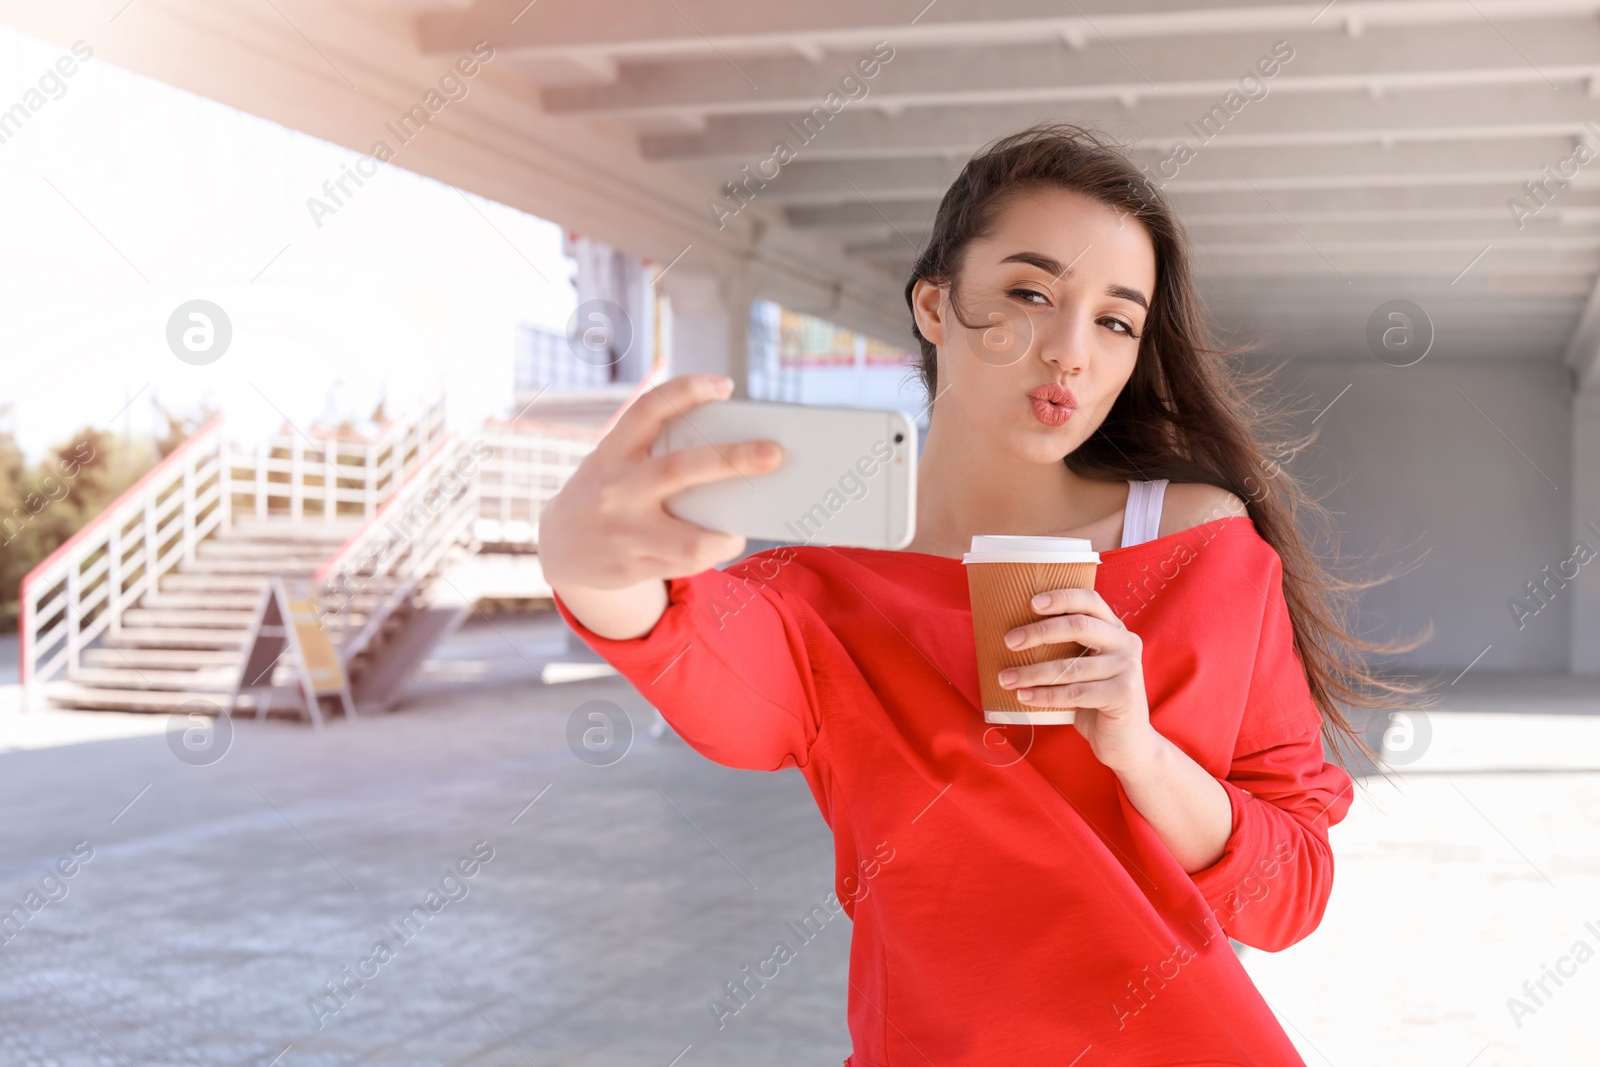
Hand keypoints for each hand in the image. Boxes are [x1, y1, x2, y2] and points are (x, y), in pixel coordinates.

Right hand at [537, 373, 784, 591]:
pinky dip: (711, 552)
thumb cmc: (608, 492)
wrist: (560, 546)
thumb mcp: (617, 463)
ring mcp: (622, 531)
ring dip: (727, 533)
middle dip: (733, 460)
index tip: (725, 385)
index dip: (687, 391)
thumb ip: (657, 457)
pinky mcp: (630, 566)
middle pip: (682, 469)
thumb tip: (733, 459)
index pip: (649, 409)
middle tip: (774, 453)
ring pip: (690, 538)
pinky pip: (685, 563)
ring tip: (744, 524)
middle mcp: (616, 488)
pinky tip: (720, 543)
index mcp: (613, 451)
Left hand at [995, 587, 1160, 774]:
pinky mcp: (1123, 695)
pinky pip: (1074, 693)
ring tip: (1005, 678)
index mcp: (1117, 630)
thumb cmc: (1096, 703)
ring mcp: (1128, 669)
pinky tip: (1023, 696)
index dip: (1061, 598)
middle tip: (1009, 641)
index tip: (1031, 602)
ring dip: (1031, 672)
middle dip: (1038, 632)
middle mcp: (1126, 644)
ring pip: (1070, 666)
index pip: (1090, 601)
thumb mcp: (1086, 669)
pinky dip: (1044, 695)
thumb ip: (1068, 650)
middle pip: (1078, 626)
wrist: (1128, 744)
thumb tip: (1016, 637)